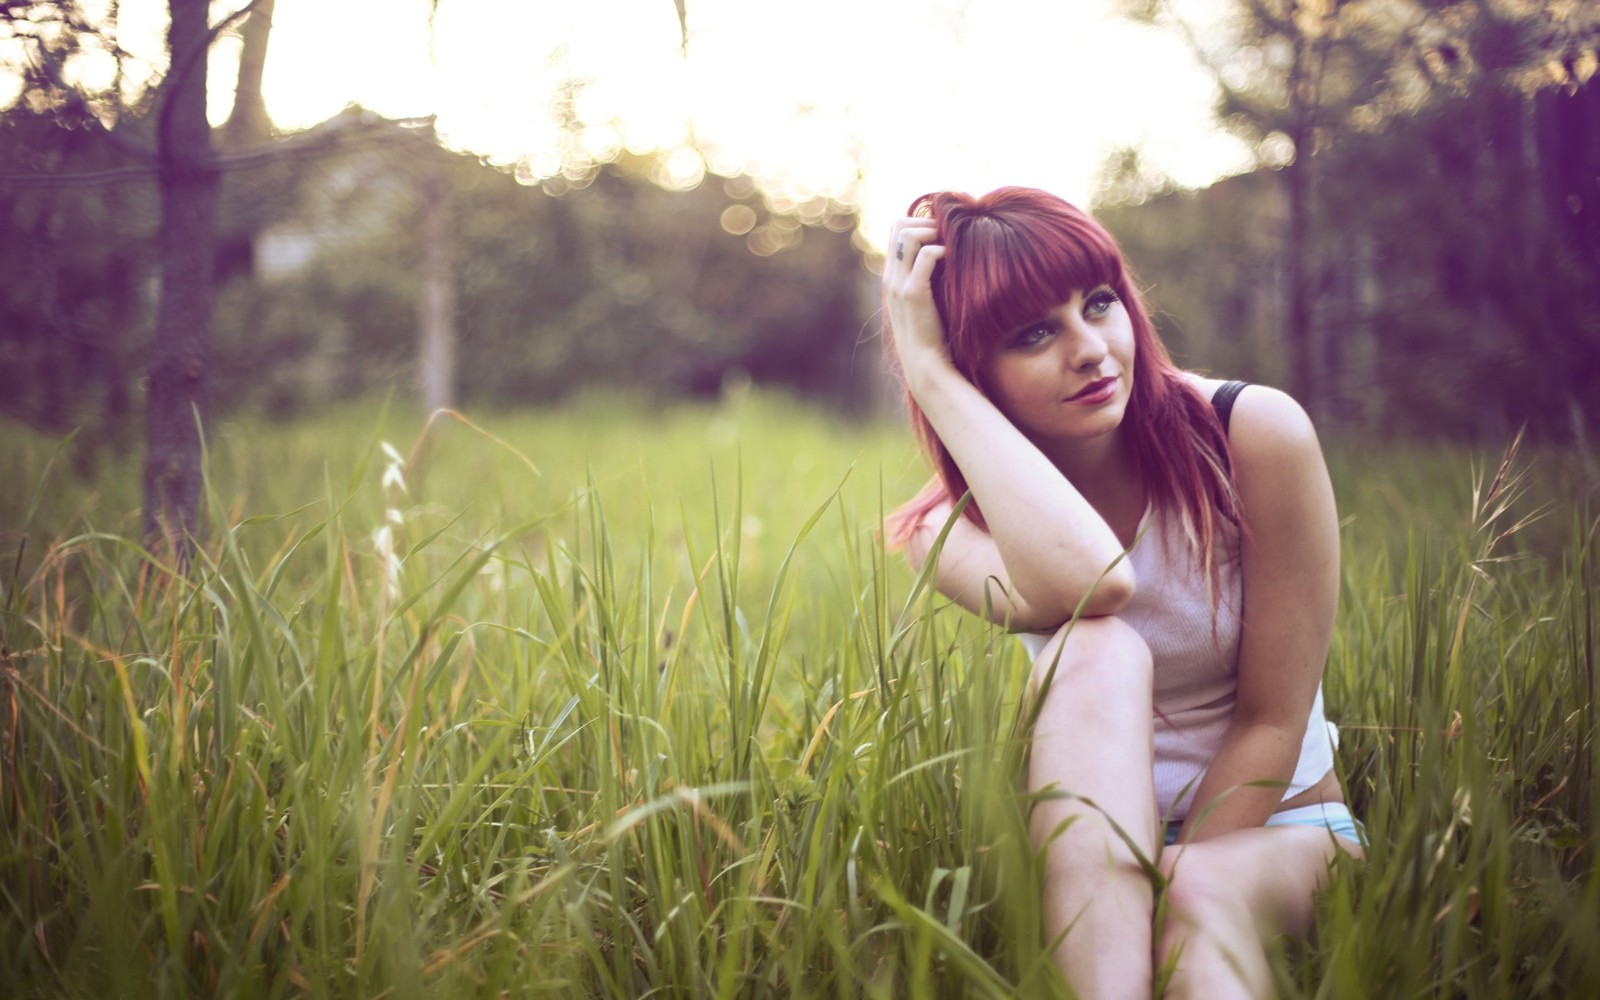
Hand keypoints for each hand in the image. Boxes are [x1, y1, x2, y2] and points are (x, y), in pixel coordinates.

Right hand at [882, 218, 951, 385]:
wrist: (925, 364)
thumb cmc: (932, 334)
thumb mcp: (926, 301)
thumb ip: (929, 279)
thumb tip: (949, 255)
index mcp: (891, 277)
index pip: (896, 231)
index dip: (918, 222)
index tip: (942, 232)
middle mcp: (890, 277)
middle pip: (898, 226)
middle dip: (925, 221)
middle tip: (948, 233)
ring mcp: (898, 285)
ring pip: (908, 234)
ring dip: (932, 231)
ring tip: (950, 243)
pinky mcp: (913, 293)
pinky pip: (926, 255)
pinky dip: (942, 250)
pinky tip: (954, 258)